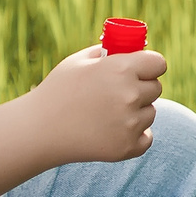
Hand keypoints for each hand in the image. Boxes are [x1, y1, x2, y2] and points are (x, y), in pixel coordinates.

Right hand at [23, 42, 165, 163]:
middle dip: (141, 89)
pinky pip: (146, 137)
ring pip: (150, 113)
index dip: (150, 66)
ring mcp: (129, 123)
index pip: (159, 64)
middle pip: (156, 88)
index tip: (143, 71)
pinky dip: (135, 136)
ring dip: (136, 113)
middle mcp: (129, 95)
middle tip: (117, 95)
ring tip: (106, 115)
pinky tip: (114, 131)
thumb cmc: (57, 91)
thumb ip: (108, 53)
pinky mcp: (126, 147)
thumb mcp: (79, 61)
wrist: (37, 131)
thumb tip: (132, 49)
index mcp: (121, 69)